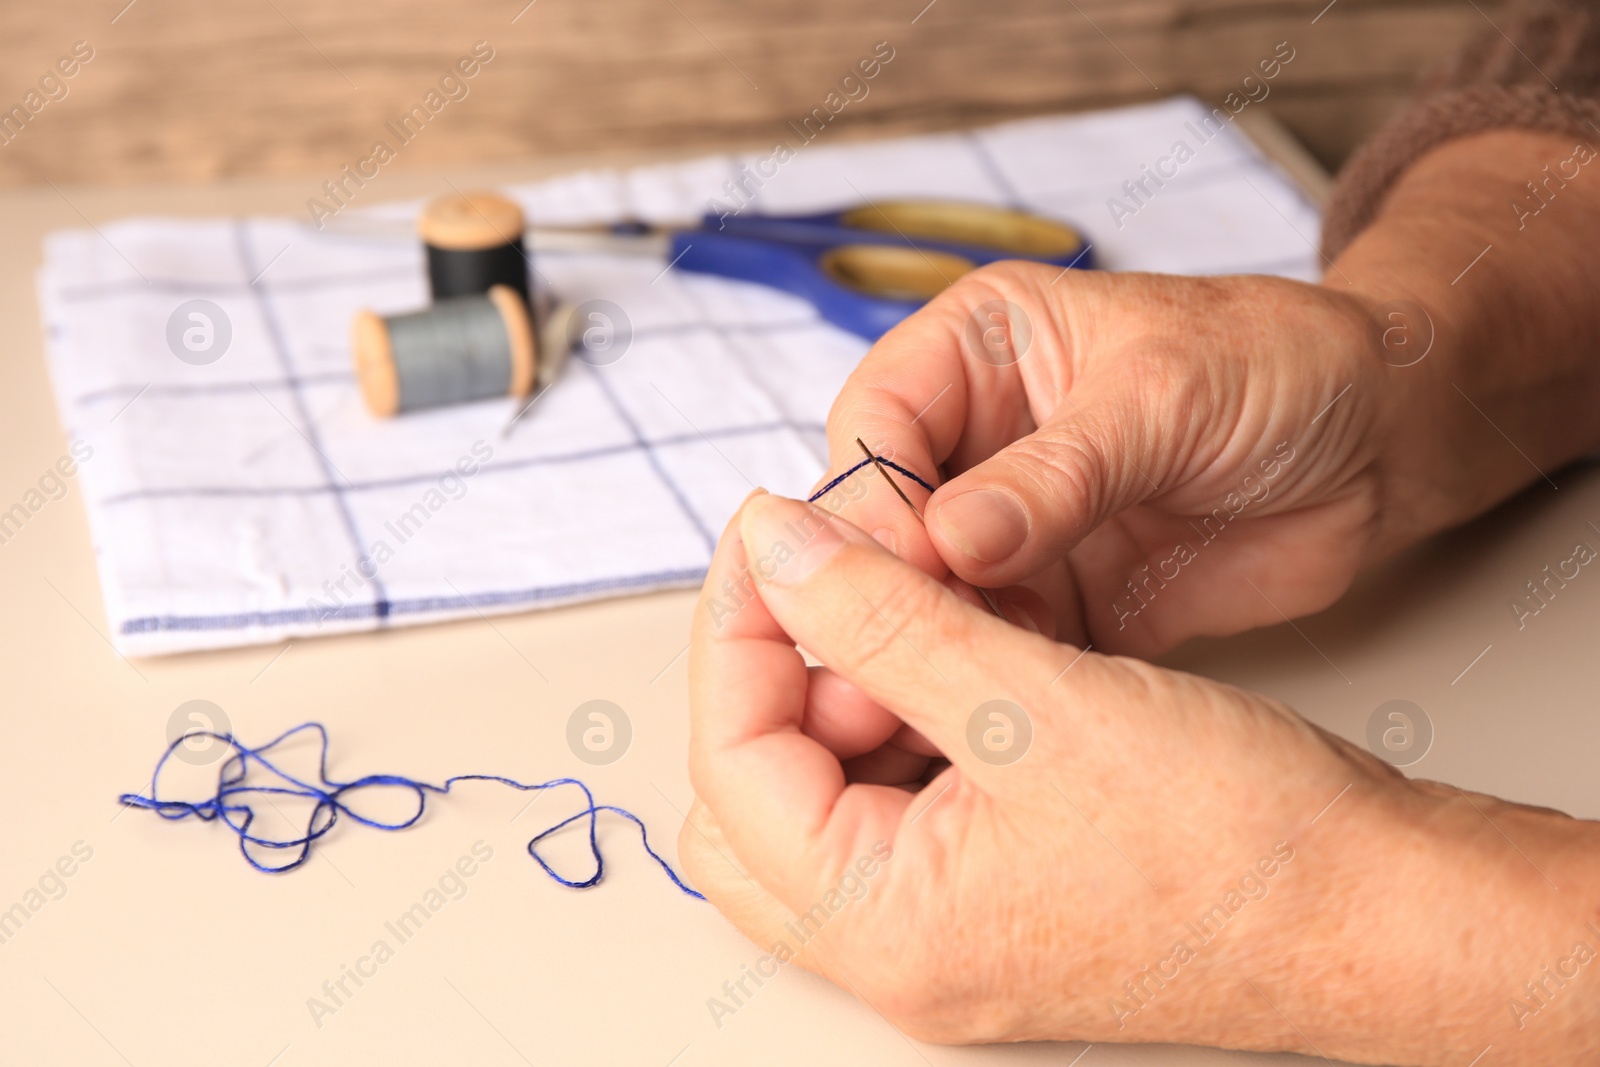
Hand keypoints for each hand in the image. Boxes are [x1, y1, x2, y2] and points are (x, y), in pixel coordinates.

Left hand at [681, 492, 1599, 1062]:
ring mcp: (937, 938)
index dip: (736, 629)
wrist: (1371, 910)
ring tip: (902, 611)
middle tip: (823, 579)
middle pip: (748, 800)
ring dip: (836, 696)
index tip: (770, 530)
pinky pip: (888, 810)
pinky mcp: (984, 906)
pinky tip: (946, 660)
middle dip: (769, 676)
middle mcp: (893, 953)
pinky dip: (895, 726)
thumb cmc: (1237, 834)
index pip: (730, 763)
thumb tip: (774, 548)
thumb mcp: (1035, 698)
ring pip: (813, 801)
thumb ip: (884, 617)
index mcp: (883, 927)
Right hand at [816, 264, 1393, 657]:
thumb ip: (1056, 472)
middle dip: (890, 587)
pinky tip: (1011, 712)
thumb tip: (950, 542)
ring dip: (940, 645)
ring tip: (958, 692)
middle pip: (885, 522)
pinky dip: (999, 681)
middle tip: (907, 652)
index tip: (901, 569)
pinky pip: (1000, 647)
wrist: (1382, 443)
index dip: (873, 498)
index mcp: (978, 350)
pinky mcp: (1058, 600)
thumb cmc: (1282, 366)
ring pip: (931, 596)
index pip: (877, 423)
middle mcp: (977, 440)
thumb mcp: (1165, 396)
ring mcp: (1012, 527)